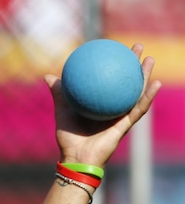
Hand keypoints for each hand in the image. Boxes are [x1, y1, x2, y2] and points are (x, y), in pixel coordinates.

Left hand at [44, 43, 161, 166]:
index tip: (116, 48)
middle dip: (133, 64)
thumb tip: (48, 75)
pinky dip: (148, 96)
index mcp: (101, 103)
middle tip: (138, 47)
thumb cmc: (68, 136)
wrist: (75, 156)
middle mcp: (114, 108)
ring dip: (145, 76)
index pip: (110, 79)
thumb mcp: (62, 109)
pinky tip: (155, 83)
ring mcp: (122, 116)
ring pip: (137, 92)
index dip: (114, 64)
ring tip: (150, 60)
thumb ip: (58, 93)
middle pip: (126, 82)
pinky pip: (139, 108)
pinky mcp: (127, 125)